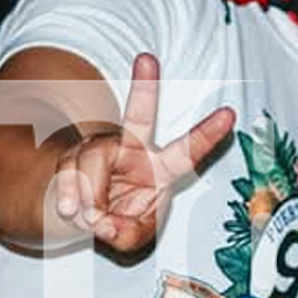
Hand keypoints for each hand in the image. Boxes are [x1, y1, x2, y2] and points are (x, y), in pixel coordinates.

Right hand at [51, 53, 234, 252]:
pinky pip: (68, 172)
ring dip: (90, 198)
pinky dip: (69, 198)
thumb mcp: (131, 238)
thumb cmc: (118, 219)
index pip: (187, 151)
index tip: (229, 114)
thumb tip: (104, 223)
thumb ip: (125, 235)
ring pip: (93, 161)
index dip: (208, 134)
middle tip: (148, 59)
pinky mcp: (72, 154)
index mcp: (160, 169)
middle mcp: (132, 150)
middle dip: (144, 87)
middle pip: (139, 116)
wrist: (80, 217)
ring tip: (91, 217)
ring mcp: (100, 149)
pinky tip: (71, 210)